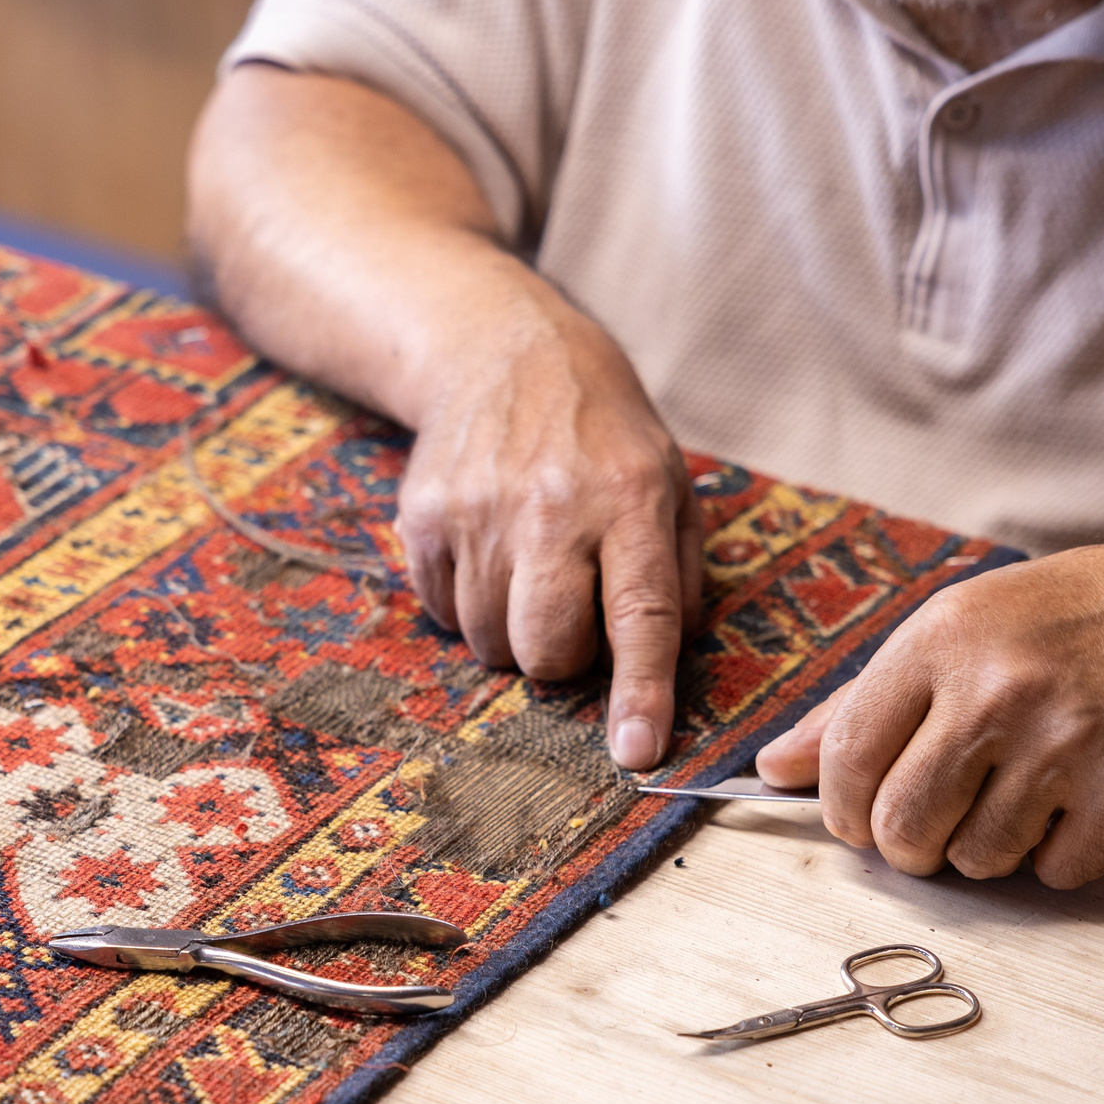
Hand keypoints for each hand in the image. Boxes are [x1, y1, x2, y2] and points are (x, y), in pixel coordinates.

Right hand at [394, 293, 703, 771]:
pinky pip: (442, 613)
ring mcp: (478, 510)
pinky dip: (468, 603)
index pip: (639, 614)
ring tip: (529, 570)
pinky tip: (489, 549)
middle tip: (573, 613)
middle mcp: (550, 506)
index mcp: (631, 499)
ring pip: (489, 642)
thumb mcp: (672, 484)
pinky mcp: (423, 516)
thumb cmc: (604, 436)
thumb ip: (679, 578)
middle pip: (546, 649)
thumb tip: (662, 671)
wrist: (504, 350)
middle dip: (563, 659)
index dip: (639, 693)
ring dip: (513, 632)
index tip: (637, 753)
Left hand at [753, 544, 1103, 887]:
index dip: (840, 808)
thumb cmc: (1062, 623)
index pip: (848, 757)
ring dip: (984, 848)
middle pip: (902, 826)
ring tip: (1013, 794)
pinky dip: (1055, 855)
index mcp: (942, 640)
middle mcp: (999, 690)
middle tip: (930, 823)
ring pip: (976, 859)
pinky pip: (1054, 871)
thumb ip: (859, 704)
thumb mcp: (951, 628)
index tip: (854, 818)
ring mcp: (1066, 742)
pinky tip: (1070, 803)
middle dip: (906, 845)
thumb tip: (775, 768)